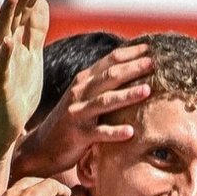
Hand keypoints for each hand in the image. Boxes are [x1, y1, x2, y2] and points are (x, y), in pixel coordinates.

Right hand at [0, 0, 51, 143]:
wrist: (4, 127)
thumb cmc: (18, 90)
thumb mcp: (31, 56)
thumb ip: (35, 30)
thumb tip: (42, 2)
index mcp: (17, 41)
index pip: (26, 10)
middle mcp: (6, 49)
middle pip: (15, 15)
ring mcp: (1, 66)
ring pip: (3, 34)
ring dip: (8, 15)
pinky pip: (0, 68)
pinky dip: (4, 55)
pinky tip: (9, 41)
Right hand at [14, 44, 153, 178]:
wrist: (42, 146)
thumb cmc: (72, 120)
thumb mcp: (84, 96)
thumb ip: (103, 83)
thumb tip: (132, 69)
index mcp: (85, 80)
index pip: (109, 61)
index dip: (130, 53)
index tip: (151, 48)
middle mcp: (80, 92)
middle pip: (109, 76)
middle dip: (132, 68)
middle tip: (154, 63)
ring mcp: (78, 113)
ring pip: (105, 101)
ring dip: (127, 95)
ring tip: (147, 91)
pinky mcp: (78, 135)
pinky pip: (99, 133)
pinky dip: (114, 132)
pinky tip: (131, 132)